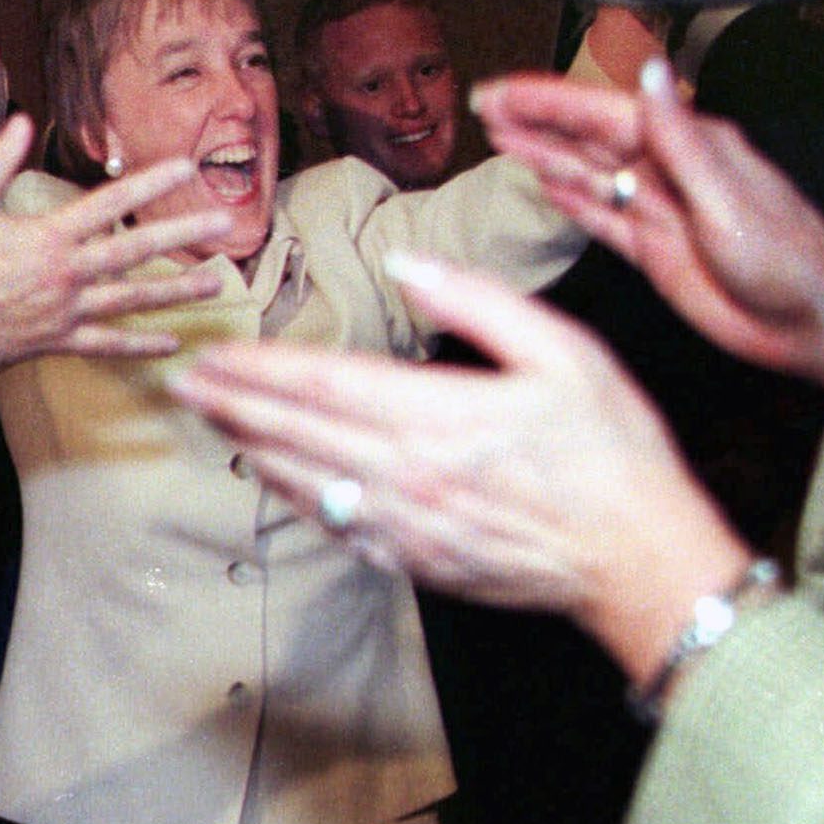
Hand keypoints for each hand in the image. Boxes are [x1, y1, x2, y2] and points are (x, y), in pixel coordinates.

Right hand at [0, 114, 231, 367]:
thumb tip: (23, 119)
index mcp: (48, 236)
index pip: (111, 203)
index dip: (151, 183)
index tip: (185, 167)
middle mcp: (66, 273)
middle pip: (136, 251)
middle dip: (183, 236)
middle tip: (225, 225)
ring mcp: (66, 310)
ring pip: (134, 301)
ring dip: (178, 293)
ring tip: (217, 284)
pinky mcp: (59, 341)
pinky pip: (109, 344)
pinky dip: (141, 346)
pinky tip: (172, 343)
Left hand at [171, 255, 750, 686]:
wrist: (642, 561)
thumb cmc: (612, 451)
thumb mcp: (563, 350)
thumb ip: (476, 300)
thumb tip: (404, 263)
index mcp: (438, 415)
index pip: (322, 384)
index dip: (258, 368)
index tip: (213, 352)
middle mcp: (407, 474)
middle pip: (295, 433)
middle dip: (232, 405)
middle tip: (182, 383)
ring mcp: (406, 525)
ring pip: (304, 482)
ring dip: (249, 447)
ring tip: (210, 420)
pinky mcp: (416, 561)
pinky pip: (336, 525)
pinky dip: (294, 497)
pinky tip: (272, 478)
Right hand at [473, 61, 823, 420]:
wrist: (809, 322)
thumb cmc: (788, 262)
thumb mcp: (728, 198)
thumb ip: (681, 139)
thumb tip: (651, 74)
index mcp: (689, 146)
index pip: (603, 113)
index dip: (549, 100)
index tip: (506, 91)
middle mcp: (669, 170)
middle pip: (586, 137)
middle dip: (535, 119)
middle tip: (486, 103)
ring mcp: (660, 209)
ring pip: (587, 173)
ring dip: (543, 153)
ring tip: (499, 136)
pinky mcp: (655, 248)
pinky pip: (603, 217)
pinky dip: (572, 200)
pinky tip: (546, 184)